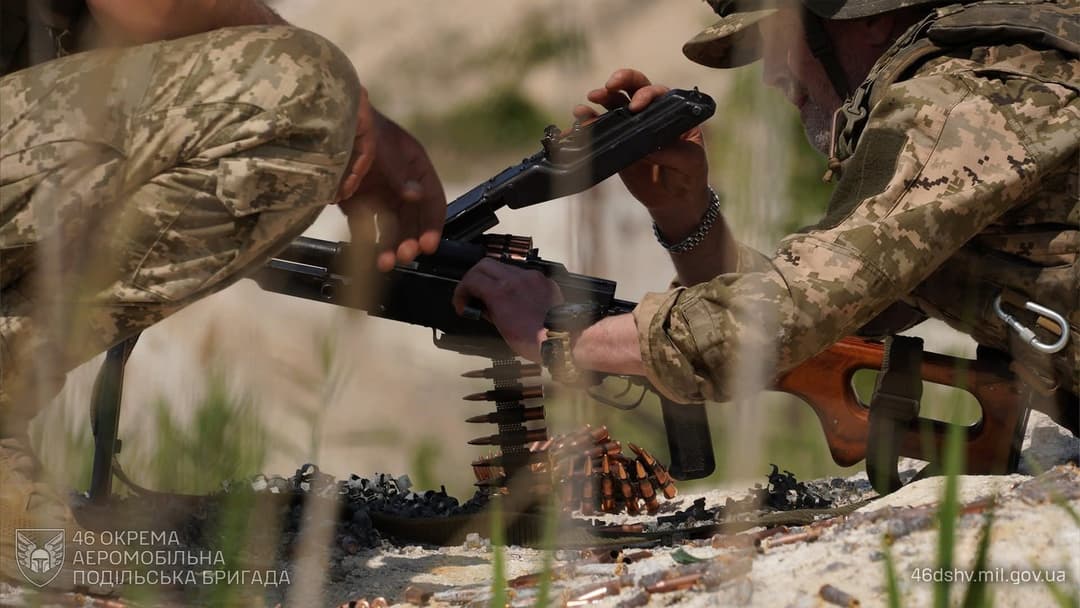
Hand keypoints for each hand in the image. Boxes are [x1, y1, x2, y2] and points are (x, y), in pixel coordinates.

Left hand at [338, 98, 445, 271]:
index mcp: (415, 166)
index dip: (432, 223)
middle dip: (410, 239)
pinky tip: (367, 256)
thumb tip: (416, 195)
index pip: (432, 200)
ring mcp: (379, 195)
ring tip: (385, 263)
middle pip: (412, 218)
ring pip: (390, 227)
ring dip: (390, 246)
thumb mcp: (381, 144)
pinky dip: (367, 242)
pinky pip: (365, 227)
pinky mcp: (356, 203)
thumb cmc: (359, 122)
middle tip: (405, 255)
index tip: (428, 245)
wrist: (326, 118)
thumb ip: (398, 171)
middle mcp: (400, 184)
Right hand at [452, 259, 563, 360]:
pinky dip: (515, 281)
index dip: (461, 291)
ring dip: (495, 277)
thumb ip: (490, 312)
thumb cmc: (534, 341)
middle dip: (475, 277)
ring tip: (495, 294)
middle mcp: (515, 278)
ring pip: (504, 266)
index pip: (471, 279)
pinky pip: (523, 274)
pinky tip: (516, 295)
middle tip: (473, 292)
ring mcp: (531, 277)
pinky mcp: (544, 280)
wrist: (563, 339)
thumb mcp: (503, 329)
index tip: (462, 303)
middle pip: (485, 265)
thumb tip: (483, 307)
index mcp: (500, 292)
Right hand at [575, 69, 710, 221]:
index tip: (636, 106)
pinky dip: (588, 126)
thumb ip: (672, 151)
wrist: (675, 200)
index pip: (658, 94)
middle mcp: (651, 115)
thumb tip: (648, 146)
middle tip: (609, 86)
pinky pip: (602, 131)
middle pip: (634, 88)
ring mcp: (633, 129)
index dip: (645, 94)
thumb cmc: (690, 175)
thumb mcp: (690, 162)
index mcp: (673, 113)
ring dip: (601, 99)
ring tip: (587, 103)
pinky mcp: (618, 144)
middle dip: (621, 81)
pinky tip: (577, 124)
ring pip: (615, 105)